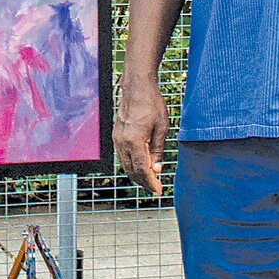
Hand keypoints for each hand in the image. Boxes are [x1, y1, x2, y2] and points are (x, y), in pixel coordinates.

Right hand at [113, 80, 168, 194]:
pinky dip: (130, 165)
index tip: (159, 190)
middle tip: (155, 187)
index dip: (150, 183)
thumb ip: (158, 150)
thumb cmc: (151, 104)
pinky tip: (139, 166)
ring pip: (124, 165)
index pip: (142, 170)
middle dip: (143, 182)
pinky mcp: (116, 135)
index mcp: (135, 141)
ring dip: (136, 175)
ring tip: (149, 180)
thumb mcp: (162, 128)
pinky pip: (122, 156)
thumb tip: (157, 168)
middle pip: (131, 170)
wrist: (137, 87)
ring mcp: (117, 139)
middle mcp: (122, 142)